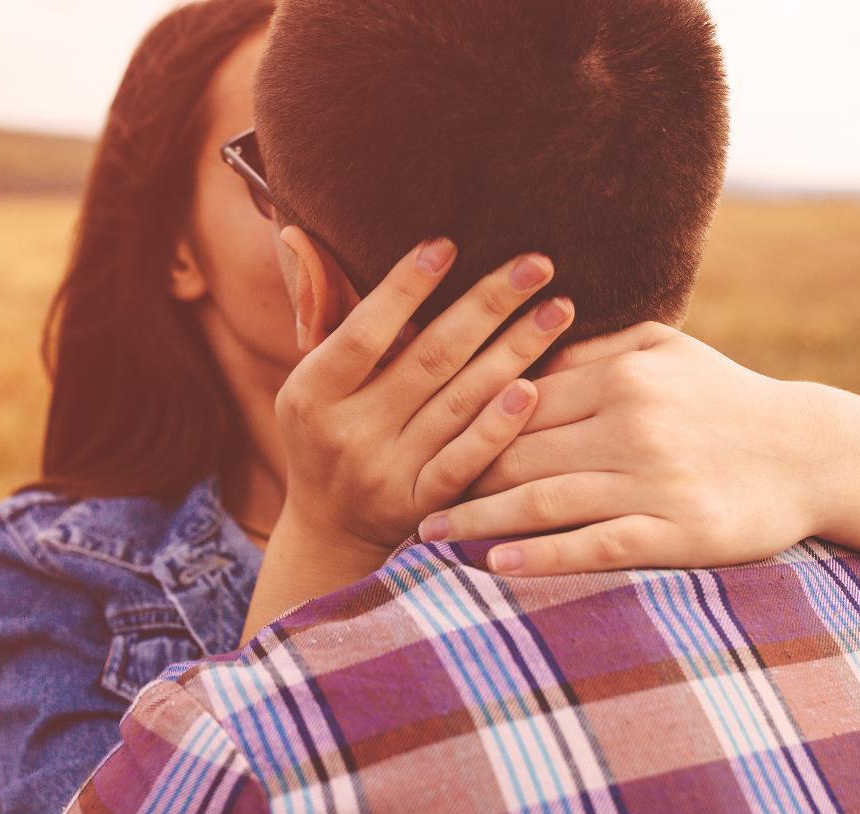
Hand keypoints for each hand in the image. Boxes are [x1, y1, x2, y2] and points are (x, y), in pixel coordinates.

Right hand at [274, 236, 574, 556]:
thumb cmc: (326, 432)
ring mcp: (387, 474)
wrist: (330, 532)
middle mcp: (348, 434)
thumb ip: (323, 314)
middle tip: (538, 264)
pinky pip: (466, 463)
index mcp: (311, 394)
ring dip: (515, 351)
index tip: (448, 244)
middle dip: (488, 306)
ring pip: (459, 403)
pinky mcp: (422, 507)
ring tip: (559, 309)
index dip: (404, 288)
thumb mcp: (310, 381)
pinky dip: (498, 426)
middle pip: (428, 360)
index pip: (364, 333)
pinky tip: (534, 388)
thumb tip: (300, 235)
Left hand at [418, 322, 825, 574]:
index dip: (462, 425)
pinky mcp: (678, 531)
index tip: (414, 442)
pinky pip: (595, 545)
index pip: (518, 401)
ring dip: (478, 519)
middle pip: (519, 452)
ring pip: (544, 499)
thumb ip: (596, 347)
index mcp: (621, 375)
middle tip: (397, 495)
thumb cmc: (727, 398)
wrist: (814, 452)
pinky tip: (495, 564)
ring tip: (427, 535)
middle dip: (454, 475)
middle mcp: (631, 423)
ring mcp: (654, 480)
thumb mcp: (668, 350)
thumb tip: (522, 351)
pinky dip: (541, 555)